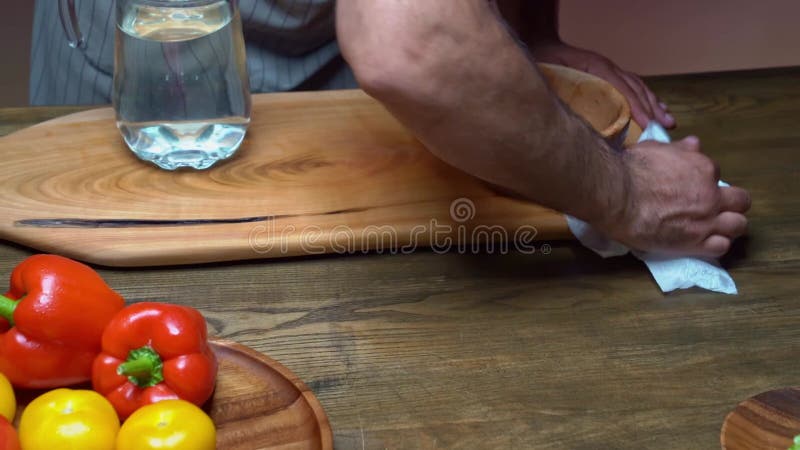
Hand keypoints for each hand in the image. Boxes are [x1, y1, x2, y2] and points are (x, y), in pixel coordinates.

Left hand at [529, 40, 674, 128]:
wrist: (542, 42)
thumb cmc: (545, 61)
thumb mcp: (550, 74)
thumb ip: (561, 92)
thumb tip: (571, 120)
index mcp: (596, 67)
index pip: (622, 88)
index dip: (635, 106)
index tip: (647, 124)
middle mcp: (607, 66)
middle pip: (635, 87)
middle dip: (652, 107)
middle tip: (664, 126)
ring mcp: (609, 68)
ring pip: (637, 85)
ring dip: (653, 103)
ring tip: (667, 119)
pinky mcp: (608, 73)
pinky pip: (631, 84)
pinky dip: (644, 97)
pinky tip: (655, 107)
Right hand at [601, 137, 750, 257]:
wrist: (617, 195)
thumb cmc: (631, 169)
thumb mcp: (655, 149)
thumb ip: (678, 149)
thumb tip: (693, 144)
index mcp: (703, 169)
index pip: (716, 174)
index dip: (705, 181)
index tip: (692, 186)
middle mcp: (710, 195)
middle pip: (740, 201)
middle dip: (731, 203)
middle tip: (713, 207)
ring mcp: (705, 220)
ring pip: (738, 225)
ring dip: (729, 225)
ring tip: (713, 228)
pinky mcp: (694, 243)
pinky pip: (721, 247)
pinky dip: (715, 245)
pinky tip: (703, 242)